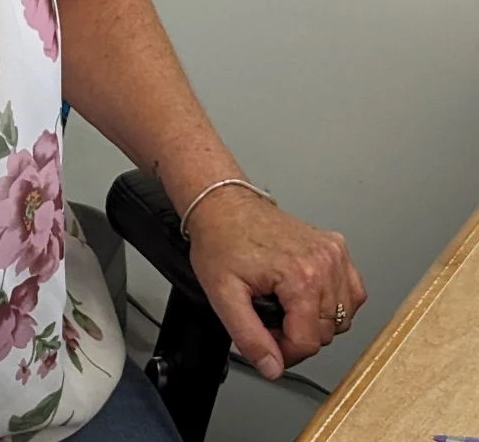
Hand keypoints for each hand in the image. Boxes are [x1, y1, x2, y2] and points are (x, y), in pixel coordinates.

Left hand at [185, 187, 366, 379]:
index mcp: (301, 275)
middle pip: (326, 332)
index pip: (308, 343)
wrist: (222, 204)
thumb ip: (248, 337)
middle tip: (266, 316)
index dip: (282, 351)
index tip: (264, 340)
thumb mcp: (222, 294)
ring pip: (342, 317)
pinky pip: (351, 293)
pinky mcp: (337, 247)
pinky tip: (305, 294)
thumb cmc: (220, 240)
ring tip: (282, 302)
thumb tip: (272, 368)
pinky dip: (333, 302)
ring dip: (314, 320)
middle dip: (295, 334)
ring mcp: (334, 253)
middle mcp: (325, 262)